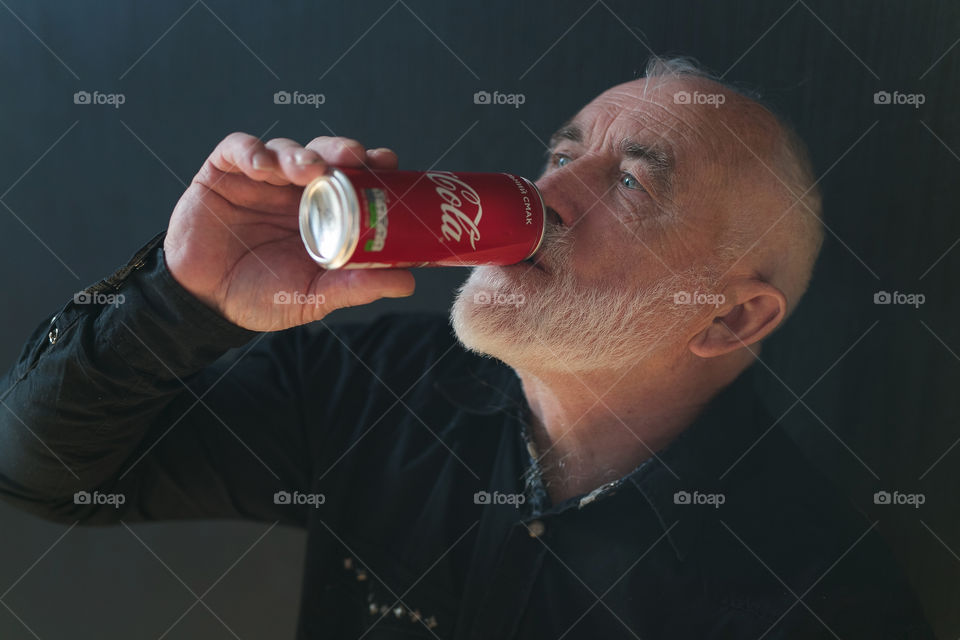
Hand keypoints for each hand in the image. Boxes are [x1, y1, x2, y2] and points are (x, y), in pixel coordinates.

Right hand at [163, 133, 414, 330]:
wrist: (204, 302)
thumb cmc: (261, 296)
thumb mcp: (313, 296)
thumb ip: (354, 287)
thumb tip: (406, 282)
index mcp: (323, 211)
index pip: (353, 177)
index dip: (372, 166)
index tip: (389, 165)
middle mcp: (295, 189)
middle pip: (325, 154)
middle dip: (341, 150)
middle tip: (354, 157)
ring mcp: (261, 178)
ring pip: (286, 149)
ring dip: (301, 153)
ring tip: (310, 168)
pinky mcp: (223, 173)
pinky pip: (239, 149)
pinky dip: (253, 151)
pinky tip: (264, 165)